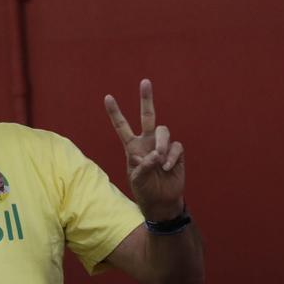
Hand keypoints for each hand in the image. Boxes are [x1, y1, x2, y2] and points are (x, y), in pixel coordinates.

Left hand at [105, 79, 184, 220]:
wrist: (162, 201)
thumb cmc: (145, 190)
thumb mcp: (137, 179)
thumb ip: (143, 166)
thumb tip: (155, 154)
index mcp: (132, 147)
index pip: (122, 127)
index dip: (115, 113)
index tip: (107, 97)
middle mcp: (147, 142)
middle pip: (147, 116)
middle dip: (146, 99)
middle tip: (144, 82)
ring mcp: (162, 146)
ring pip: (163, 131)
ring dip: (161, 144)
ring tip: (159, 160)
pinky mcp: (176, 152)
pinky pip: (175, 146)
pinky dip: (171, 156)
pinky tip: (167, 167)